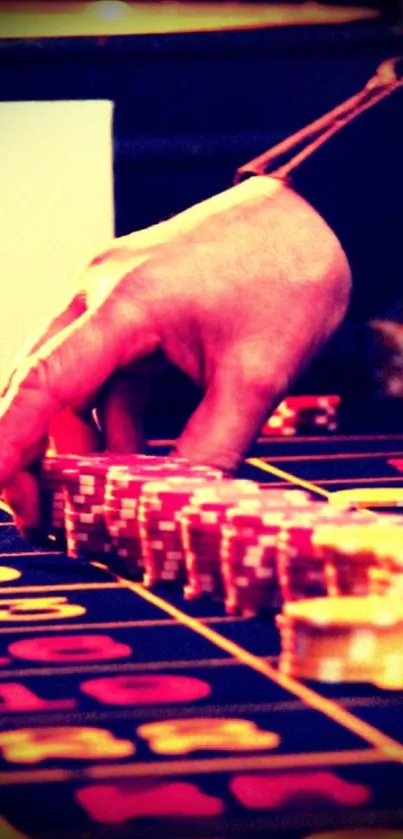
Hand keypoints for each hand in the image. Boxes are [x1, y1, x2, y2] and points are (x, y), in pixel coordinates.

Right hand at [0, 175, 350, 533]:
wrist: (316, 218)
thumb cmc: (290, 275)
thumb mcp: (258, 376)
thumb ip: (211, 448)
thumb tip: (174, 508)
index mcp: (126, 304)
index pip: (44, 383)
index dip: (10, 444)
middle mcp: (102, 293)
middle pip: (41, 383)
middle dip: (35, 452)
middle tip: (44, 513)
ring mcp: (115, 296)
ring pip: (73, 383)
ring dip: (81, 441)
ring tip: (100, 496)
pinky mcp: (135, 307)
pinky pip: (105, 373)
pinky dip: (112, 418)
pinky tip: (130, 456)